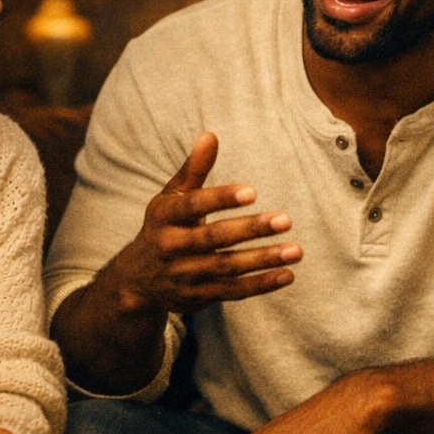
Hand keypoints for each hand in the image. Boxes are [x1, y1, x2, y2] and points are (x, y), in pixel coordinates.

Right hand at [103, 133, 301, 315]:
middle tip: (286, 219)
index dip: (221, 198)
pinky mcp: (196, 298)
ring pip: (226, 267)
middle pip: (213, 238)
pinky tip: (286, 275)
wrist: (138, 279)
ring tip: (296, 250)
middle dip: (251, 229)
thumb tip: (211, 135)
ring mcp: (183, 275)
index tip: (253, 192)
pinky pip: (231, 292)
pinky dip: (260, 285)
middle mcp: (170, 247)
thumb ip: (194, 169)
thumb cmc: (165, 226)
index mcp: (164, 216)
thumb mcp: (172, 197)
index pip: (193, 205)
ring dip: (263, 260)